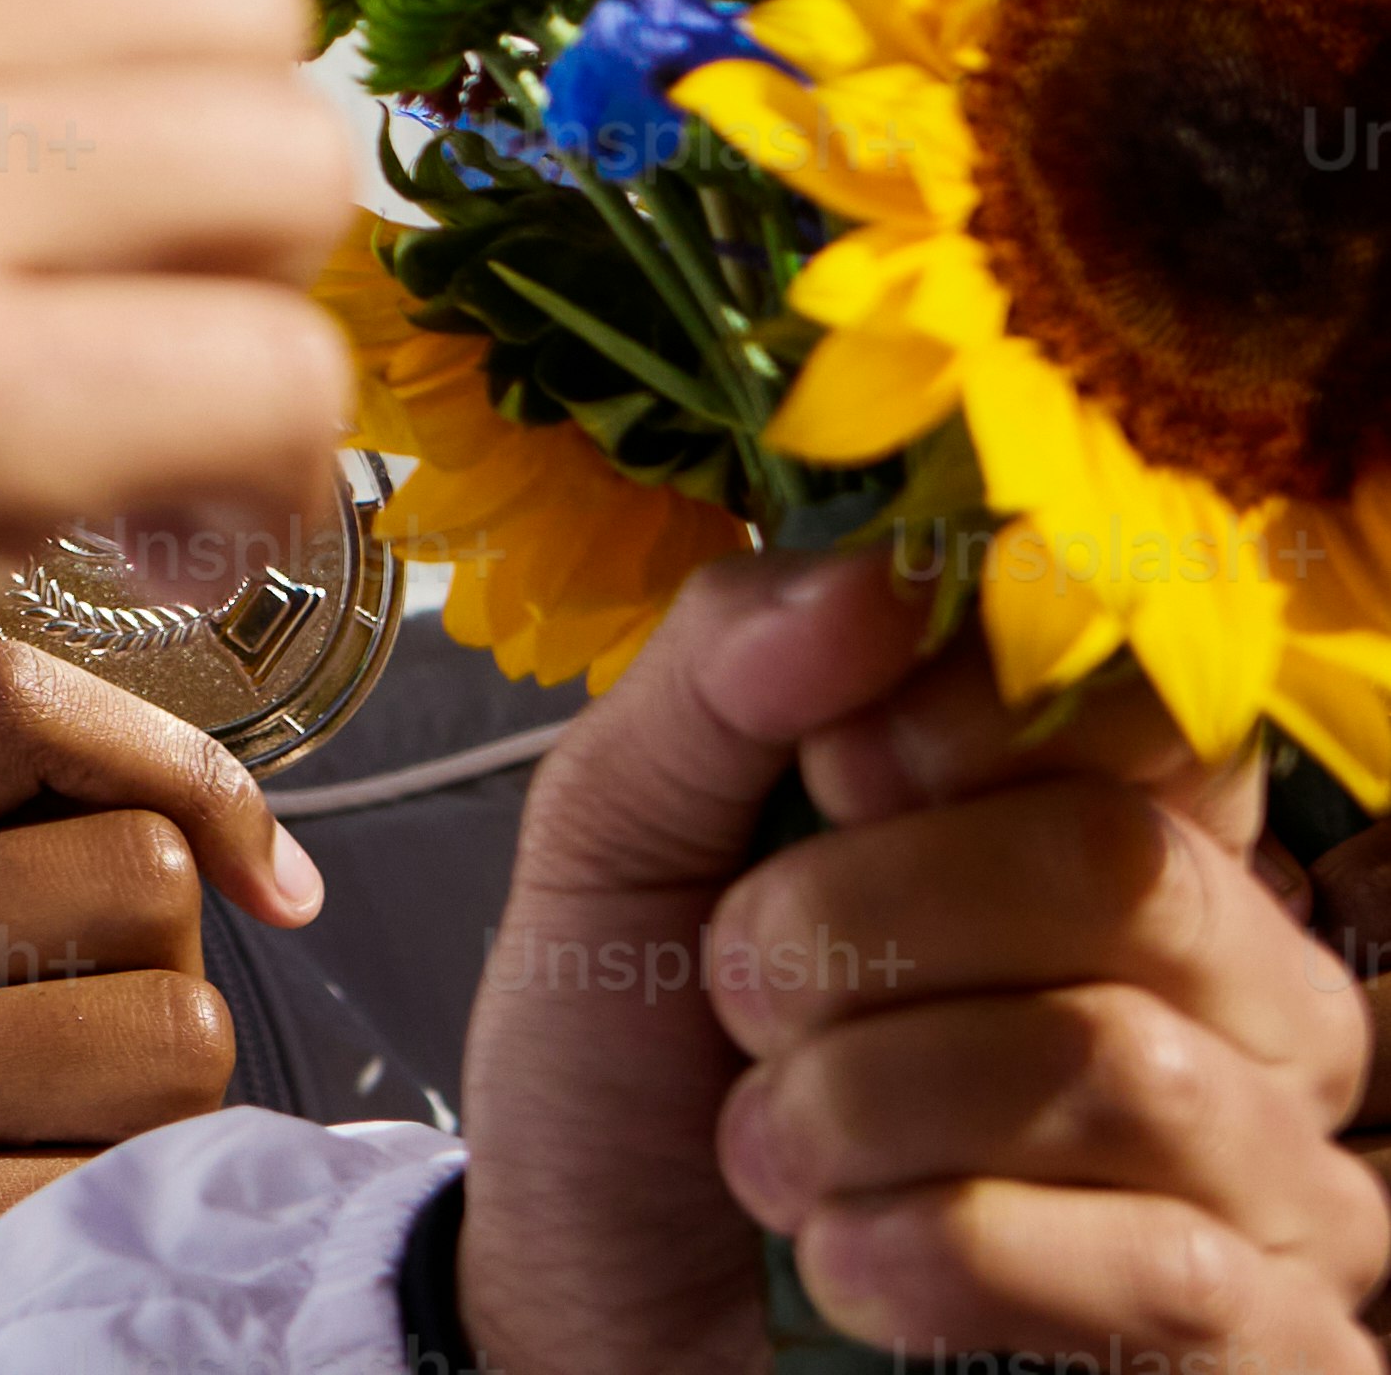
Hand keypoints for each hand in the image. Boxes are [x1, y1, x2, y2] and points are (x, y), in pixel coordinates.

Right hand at [0, 634, 312, 1359]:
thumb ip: (10, 835)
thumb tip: (271, 870)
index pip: (6, 696)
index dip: (177, 764)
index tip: (248, 872)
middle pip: (139, 868)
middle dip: (158, 975)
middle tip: (53, 1069)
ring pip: (176, 1024)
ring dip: (165, 1110)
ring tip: (40, 1149)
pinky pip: (147, 1176)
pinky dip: (139, 1219)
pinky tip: (34, 1233)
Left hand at [462, 546, 1383, 1374]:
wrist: (600, 1318)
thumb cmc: (638, 1076)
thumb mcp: (617, 840)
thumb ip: (721, 679)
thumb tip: (872, 580)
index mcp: (1112, 840)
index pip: (1148, 710)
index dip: (974, 717)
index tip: (832, 770)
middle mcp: (1240, 999)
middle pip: (1120, 872)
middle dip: (864, 922)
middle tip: (738, 998)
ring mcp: (1276, 1185)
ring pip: (1122, 1067)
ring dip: (866, 1104)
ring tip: (767, 1151)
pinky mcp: (1261, 1350)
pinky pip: (1150, 1268)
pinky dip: (935, 1254)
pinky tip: (846, 1264)